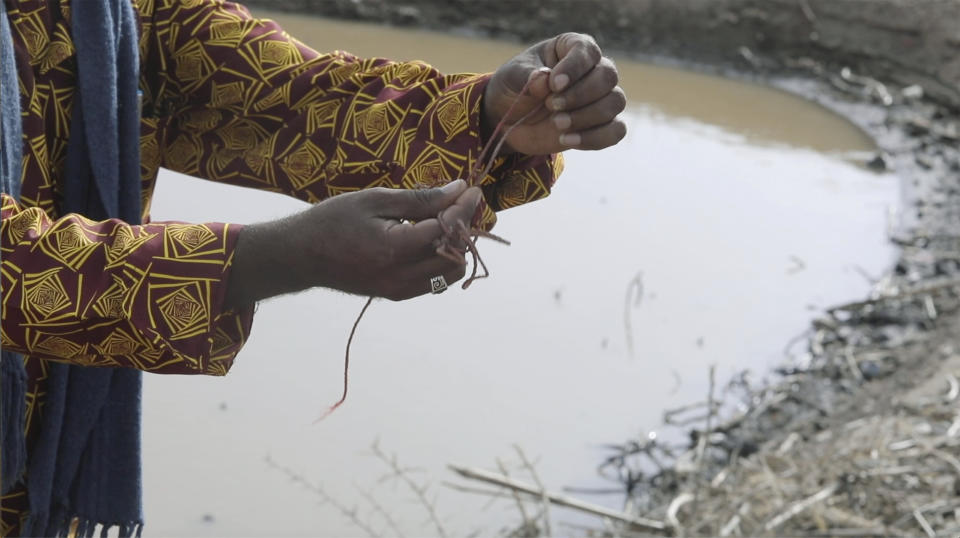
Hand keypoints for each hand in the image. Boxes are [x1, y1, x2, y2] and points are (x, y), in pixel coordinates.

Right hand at [224, 180, 481, 306]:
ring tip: (446, 221)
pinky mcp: (396, 294)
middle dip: (464, 228)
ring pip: (450, 273)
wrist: (300, 256)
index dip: (464, 208)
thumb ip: (419, 199)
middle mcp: (401, 276)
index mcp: (395, 249)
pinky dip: (442, 260)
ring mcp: (400, 290)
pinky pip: (434, 281)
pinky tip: (431, 239)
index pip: (447, 229)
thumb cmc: (331, 221)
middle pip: (456, 255)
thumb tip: (458, 189)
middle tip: (459, 204)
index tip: (473, 189)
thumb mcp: (374, 200)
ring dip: (456, 246)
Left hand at [483, 32, 626, 155]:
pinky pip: (616, 130)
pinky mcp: (601, 124)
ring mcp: (599, 98)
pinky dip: (596, 138)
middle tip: (551, 106)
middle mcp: (592, 70)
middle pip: (608, 76)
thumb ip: (528, 76)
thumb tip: (545, 78)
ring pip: (615, 102)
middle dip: (581, 95)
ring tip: (557, 124)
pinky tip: (568, 140)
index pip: (587, 51)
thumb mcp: (512, 77)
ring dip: (587, 117)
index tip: (554, 84)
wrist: (509, 119)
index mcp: (571, 48)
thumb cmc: (514, 88)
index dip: (575, 67)